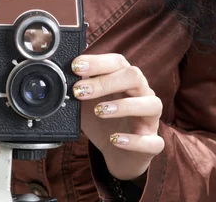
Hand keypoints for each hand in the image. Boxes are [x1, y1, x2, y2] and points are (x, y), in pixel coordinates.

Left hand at [71, 53, 163, 180]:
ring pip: (151, 104)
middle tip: (80, 90)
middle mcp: (142, 93)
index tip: (76, 66)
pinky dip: (134, 141)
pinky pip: (153, 141)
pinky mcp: (153, 143)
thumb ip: (78, 88)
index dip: (97, 62)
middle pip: (134, 76)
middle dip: (106, 81)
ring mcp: (151, 118)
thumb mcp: (86, 102)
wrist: (116, 154)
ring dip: (124, 106)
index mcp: (126, 79)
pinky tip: (115, 139)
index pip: (117, 62)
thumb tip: (62, 73)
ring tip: (99, 111)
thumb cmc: (102, 121)